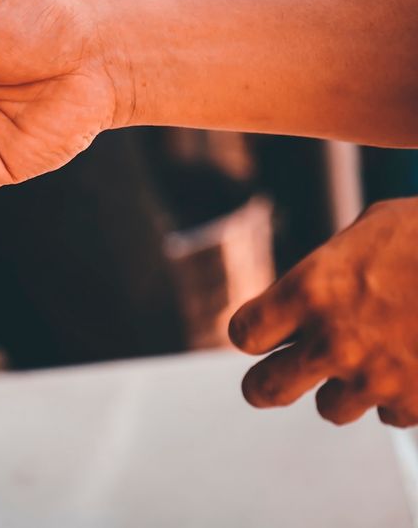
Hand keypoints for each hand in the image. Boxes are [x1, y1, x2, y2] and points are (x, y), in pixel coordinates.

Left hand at [230, 198, 417, 425]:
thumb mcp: (370, 232)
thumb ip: (330, 268)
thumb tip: (310, 292)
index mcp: (310, 291)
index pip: (246, 333)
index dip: (253, 333)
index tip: (264, 331)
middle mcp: (331, 341)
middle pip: (264, 389)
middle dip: (265, 385)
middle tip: (276, 378)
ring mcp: (374, 378)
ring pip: (331, 409)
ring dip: (343, 388)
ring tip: (368, 358)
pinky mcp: (416, 403)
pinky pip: (389, 414)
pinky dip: (397, 396)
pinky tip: (414, 364)